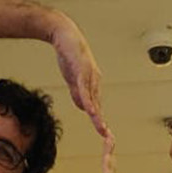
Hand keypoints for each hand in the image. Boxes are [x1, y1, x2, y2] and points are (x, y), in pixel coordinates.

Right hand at [50, 17, 105, 136]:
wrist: (64, 34)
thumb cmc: (69, 54)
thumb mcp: (73, 78)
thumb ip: (77, 93)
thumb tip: (84, 107)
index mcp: (93, 83)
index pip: (96, 106)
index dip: (99, 120)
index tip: (103, 134)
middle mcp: (95, 80)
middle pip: (98, 105)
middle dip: (101, 122)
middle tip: (107, 138)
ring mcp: (89, 75)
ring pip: (93, 100)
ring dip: (97, 116)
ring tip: (101, 129)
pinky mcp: (81, 71)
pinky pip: (85, 90)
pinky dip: (88, 101)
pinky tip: (91, 112)